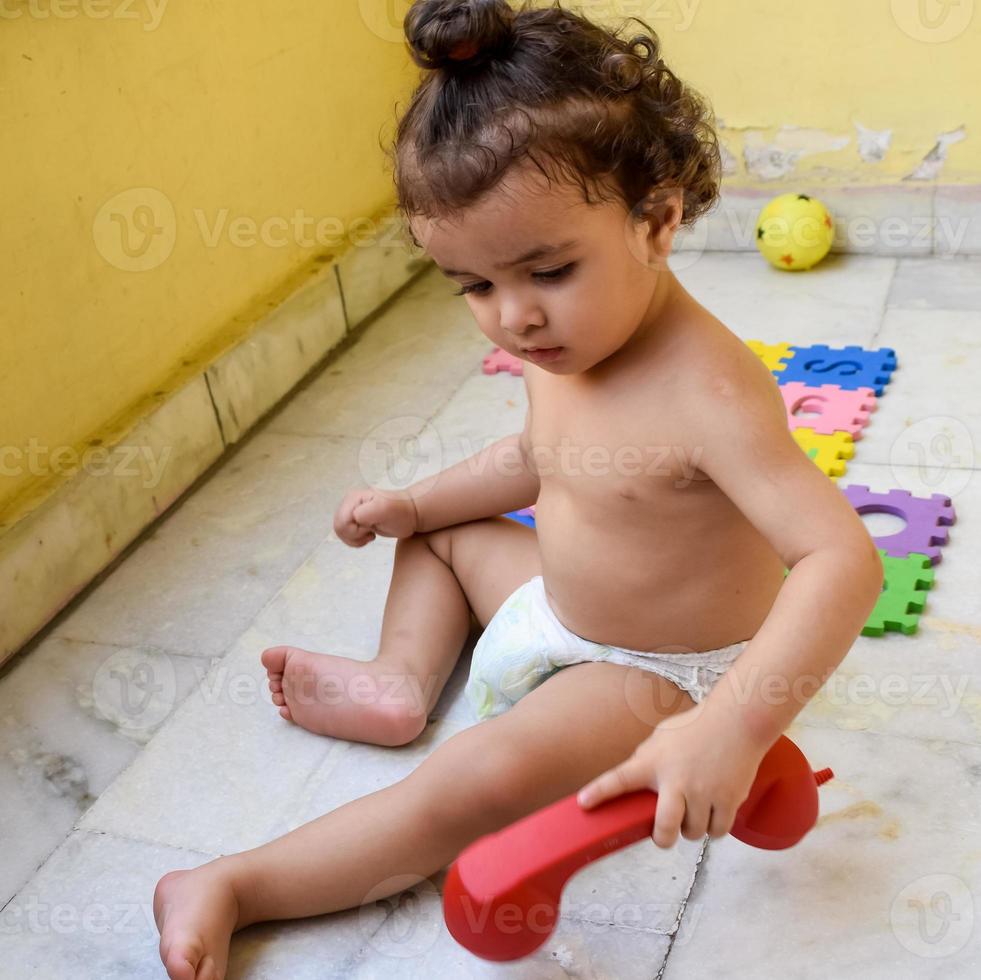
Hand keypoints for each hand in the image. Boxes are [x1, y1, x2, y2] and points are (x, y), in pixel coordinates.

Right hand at [333, 487, 418, 546]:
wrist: (410, 514)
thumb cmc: (401, 512)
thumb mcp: (385, 509)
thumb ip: (367, 512)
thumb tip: (354, 517)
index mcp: (353, 498)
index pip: (342, 522)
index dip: (355, 531)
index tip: (371, 527)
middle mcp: (349, 503)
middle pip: (338, 528)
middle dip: (354, 535)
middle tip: (371, 532)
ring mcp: (351, 511)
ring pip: (341, 532)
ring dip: (355, 539)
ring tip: (371, 533)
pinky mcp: (355, 520)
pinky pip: (346, 535)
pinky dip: (356, 540)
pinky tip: (370, 535)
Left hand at [575, 704, 769, 847]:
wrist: (738, 721)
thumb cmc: (697, 726)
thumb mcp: (662, 737)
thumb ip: (647, 760)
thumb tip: (636, 782)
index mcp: (654, 761)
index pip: (620, 778)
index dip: (599, 792)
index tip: (583, 803)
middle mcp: (676, 779)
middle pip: (664, 828)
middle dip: (662, 837)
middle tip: (663, 834)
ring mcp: (703, 792)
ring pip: (693, 833)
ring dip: (692, 827)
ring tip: (695, 809)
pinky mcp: (728, 800)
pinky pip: (717, 832)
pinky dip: (715, 828)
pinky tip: (713, 812)